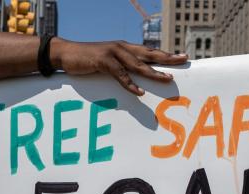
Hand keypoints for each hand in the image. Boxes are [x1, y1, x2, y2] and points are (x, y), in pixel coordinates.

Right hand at [51, 39, 188, 95]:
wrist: (65, 53)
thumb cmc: (87, 60)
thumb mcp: (107, 62)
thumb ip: (121, 67)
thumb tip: (134, 78)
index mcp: (125, 48)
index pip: (149, 50)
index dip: (165, 54)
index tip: (181, 57)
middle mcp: (122, 48)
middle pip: (149, 53)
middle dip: (167, 57)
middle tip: (183, 60)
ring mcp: (113, 53)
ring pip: (138, 64)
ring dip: (153, 72)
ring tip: (167, 79)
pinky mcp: (103, 61)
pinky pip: (120, 74)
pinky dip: (129, 84)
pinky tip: (138, 92)